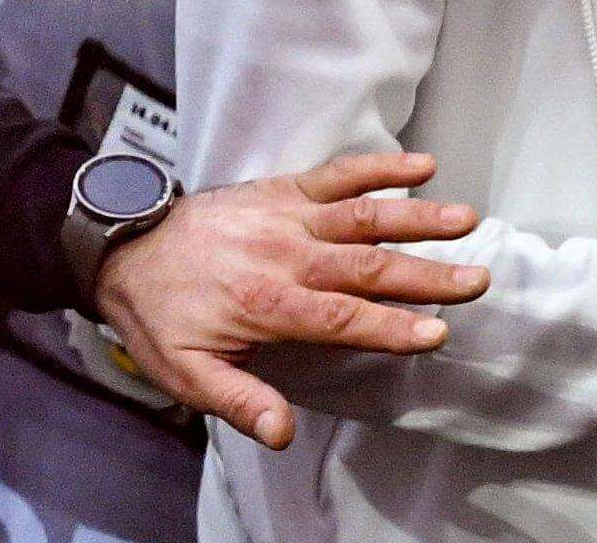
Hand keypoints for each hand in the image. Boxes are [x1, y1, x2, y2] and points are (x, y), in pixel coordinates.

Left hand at [93, 151, 489, 450]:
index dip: (390, 327)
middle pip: (365, 266)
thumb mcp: (185, 372)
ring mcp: (284, 216)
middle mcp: (282, 254)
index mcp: (266, 302)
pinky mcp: (280, 191)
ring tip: (467, 218)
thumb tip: (282, 432)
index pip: (342, 317)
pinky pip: (335, 176)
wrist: (119, 248)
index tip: (438, 333)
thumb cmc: (159, 316)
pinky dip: (377, 168)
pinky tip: (421, 164)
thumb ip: (238, 401)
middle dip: (425, 276)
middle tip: (477, 281)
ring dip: (414, 217)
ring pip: (360, 215)